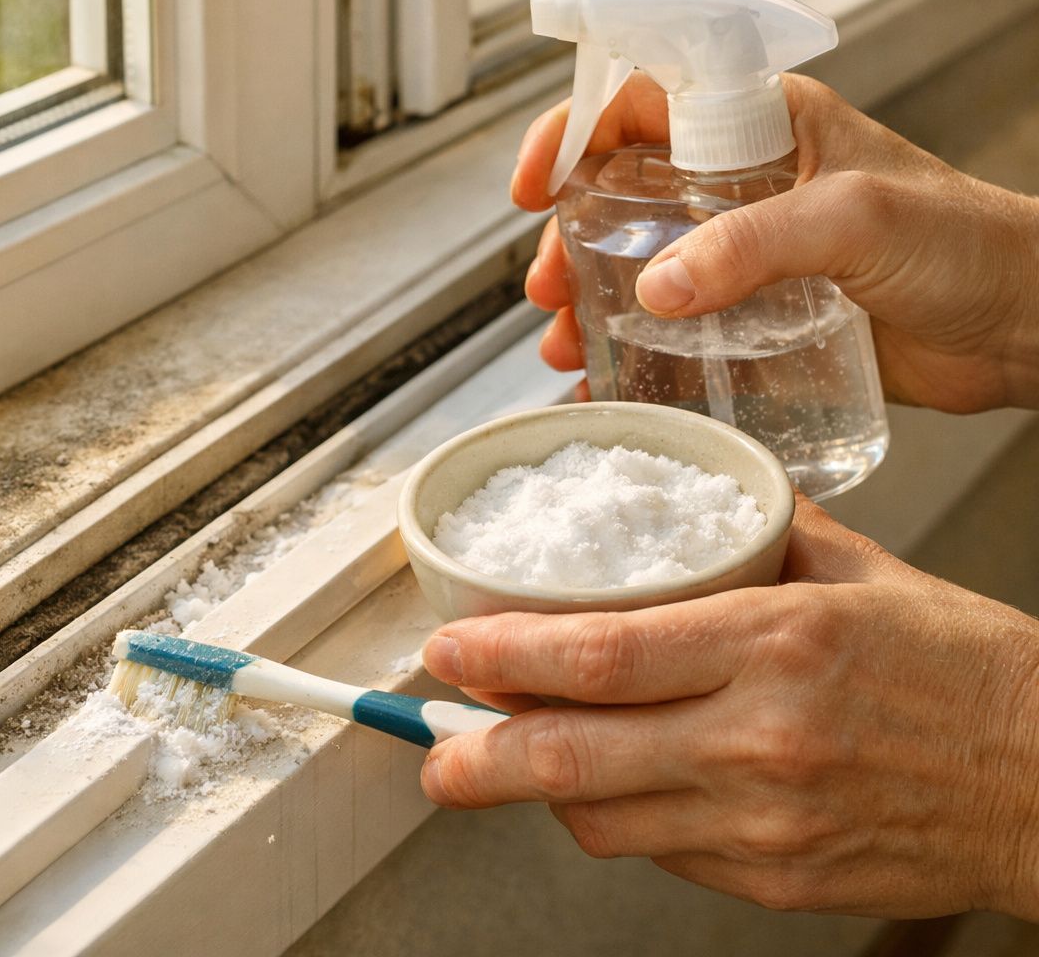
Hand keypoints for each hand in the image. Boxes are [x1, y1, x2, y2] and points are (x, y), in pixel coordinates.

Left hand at [419, 499, 1038, 917]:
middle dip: (477, 757)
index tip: (448, 649)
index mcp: (775, 642)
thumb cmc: (965, 669)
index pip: (599, 654)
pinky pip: (658, 854)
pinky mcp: (775, 883)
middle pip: (573, 757)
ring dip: (535, 792)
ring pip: (601, 819)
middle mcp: (760, 739)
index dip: (503, 657)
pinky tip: (608, 789)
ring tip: (501, 761)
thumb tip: (682, 513)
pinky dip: (614, 821)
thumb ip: (754, 539)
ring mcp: (765, 824)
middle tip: (429, 748)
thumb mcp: (860, 573)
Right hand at [512, 73, 1038, 413]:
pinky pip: (677, 335)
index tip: (536, 186)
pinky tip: (605, 386)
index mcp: (762, 127)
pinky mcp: (758, 322)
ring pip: (639, 269)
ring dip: (590, 305)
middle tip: (549, 288)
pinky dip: (633, 361)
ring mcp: (747, 257)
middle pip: (621, 196)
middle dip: (569, 241)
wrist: (1025, 328)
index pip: (644, 104)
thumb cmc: (967, 243)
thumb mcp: (852, 218)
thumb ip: (754, 244)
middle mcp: (743, 188)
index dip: (573, 133)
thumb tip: (658, 287)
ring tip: (565, 343)